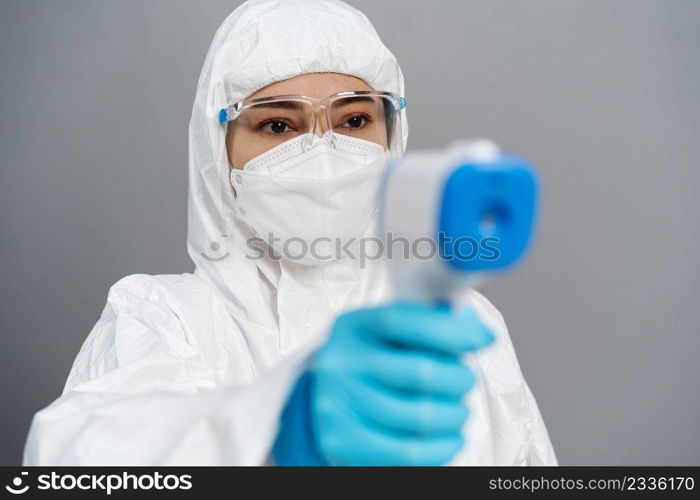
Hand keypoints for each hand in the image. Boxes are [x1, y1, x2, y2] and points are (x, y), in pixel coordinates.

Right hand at [273, 302, 494, 465]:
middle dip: (459, 379)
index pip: (402, 319)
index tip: (480, 339)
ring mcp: (337, 404)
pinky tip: (450, 438)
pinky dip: (442, 448)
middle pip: (420, 371)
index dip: (449, 330)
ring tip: (457, 411)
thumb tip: (483, 334)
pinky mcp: (342, 442)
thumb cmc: (375, 361)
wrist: (330, 400)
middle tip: (464, 382)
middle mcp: (340, 362)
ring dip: (455, 415)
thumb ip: (432, 324)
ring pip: (420, 416)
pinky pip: (408, 453)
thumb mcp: (393, 334)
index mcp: (354, 326)